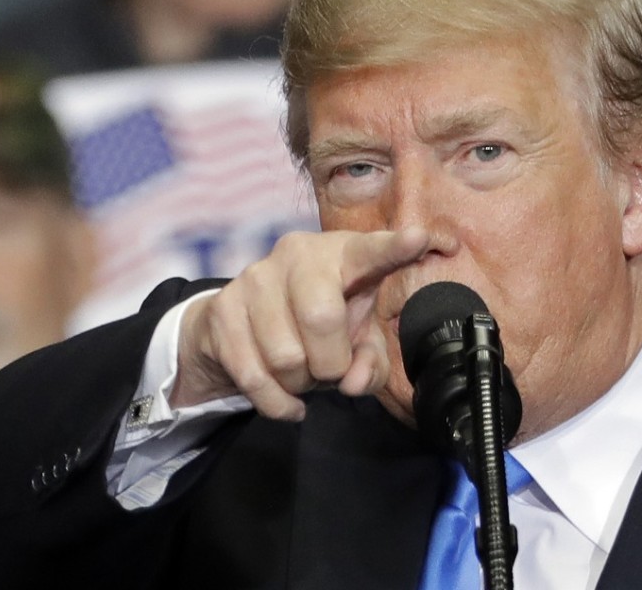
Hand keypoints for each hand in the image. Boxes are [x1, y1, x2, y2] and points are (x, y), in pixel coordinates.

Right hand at [171, 227, 429, 420]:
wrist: (241, 323)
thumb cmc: (317, 324)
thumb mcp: (356, 341)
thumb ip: (370, 363)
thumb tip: (352, 383)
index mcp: (342, 253)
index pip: (370, 251)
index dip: (394, 248)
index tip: (419, 238)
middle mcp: (297, 253)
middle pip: (321, 317)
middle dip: (331, 362)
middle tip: (329, 368)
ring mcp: (255, 278)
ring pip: (286, 356)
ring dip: (300, 382)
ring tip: (301, 370)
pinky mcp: (222, 309)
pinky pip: (254, 377)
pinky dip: (278, 403)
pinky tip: (288, 400)